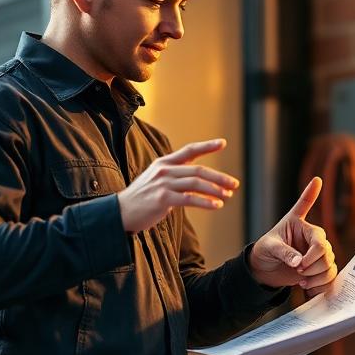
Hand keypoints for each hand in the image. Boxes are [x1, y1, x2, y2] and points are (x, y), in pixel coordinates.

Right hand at [117, 138, 238, 232]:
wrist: (120, 212)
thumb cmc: (141, 198)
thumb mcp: (156, 180)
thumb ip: (174, 177)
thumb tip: (195, 182)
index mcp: (164, 163)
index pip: (189, 150)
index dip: (207, 146)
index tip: (222, 143)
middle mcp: (164, 170)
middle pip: (198, 170)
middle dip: (219, 177)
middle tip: (234, 184)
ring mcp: (163, 184)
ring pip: (196, 184)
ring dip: (215, 190)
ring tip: (227, 196)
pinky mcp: (163, 199)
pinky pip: (189, 199)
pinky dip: (206, 202)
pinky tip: (216, 205)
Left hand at [250, 177, 337, 295]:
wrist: (265, 269)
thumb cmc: (266, 251)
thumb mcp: (270, 248)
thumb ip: (284, 253)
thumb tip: (299, 263)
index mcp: (300, 225)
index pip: (308, 214)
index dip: (312, 194)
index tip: (316, 179)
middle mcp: (313, 237)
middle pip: (325, 250)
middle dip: (312, 264)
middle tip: (297, 270)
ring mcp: (318, 253)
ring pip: (329, 265)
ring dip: (316, 276)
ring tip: (300, 280)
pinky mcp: (320, 268)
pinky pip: (330, 277)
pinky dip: (321, 284)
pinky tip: (308, 287)